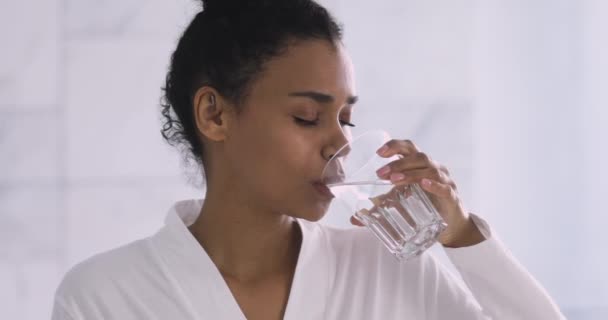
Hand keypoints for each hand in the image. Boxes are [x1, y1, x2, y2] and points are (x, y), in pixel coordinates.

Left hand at [349, 139, 485, 247]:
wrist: (450, 225)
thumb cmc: (425, 206)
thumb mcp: (400, 204)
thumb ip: (379, 208)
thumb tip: (354, 219)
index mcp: (419, 165)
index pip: (408, 148)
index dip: (394, 146)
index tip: (379, 152)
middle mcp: (433, 168)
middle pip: (418, 155)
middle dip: (398, 162)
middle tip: (380, 173)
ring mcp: (443, 180)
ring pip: (429, 168)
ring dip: (410, 173)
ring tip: (394, 180)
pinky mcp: (451, 195)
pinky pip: (443, 186)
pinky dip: (433, 184)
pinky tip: (423, 184)